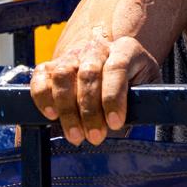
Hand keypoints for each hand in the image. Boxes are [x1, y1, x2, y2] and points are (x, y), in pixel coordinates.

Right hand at [30, 33, 159, 144]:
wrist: (111, 67)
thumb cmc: (133, 82)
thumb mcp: (146, 88)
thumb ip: (140, 102)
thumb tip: (123, 127)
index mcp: (125, 49)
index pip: (117, 68)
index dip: (114, 97)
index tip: (116, 123)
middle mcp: (96, 48)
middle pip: (88, 74)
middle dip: (90, 110)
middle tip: (95, 137)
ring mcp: (72, 55)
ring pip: (63, 75)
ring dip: (67, 109)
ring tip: (75, 136)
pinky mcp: (51, 65)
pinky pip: (40, 77)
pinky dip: (42, 96)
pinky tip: (51, 115)